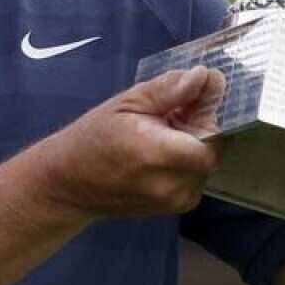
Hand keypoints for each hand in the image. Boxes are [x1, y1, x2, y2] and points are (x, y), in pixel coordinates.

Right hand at [32, 67, 224, 218]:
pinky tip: (163, 150)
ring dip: (194, 143)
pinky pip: (196, 176)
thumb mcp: (127, 103)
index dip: (209, 113)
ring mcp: (175, 201)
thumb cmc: (94, 137)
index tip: (194, 96)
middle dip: (201, 127)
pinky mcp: (176, 208)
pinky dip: (187, 159)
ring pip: (206, 163)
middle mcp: (172, 184)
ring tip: (163, 132)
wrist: (69, 184)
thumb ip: (168, 90)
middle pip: (213, 149)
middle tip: (174, 112)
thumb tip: (204, 76)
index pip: (215, 135)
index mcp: (159, 155)